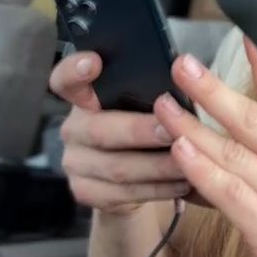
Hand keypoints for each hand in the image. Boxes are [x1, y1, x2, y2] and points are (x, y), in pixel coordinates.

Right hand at [49, 52, 192, 214]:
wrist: (132, 178)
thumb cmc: (145, 126)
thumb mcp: (144, 105)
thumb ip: (149, 93)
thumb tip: (185, 77)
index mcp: (84, 98)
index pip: (66, 79)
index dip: (75, 70)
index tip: (94, 62)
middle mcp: (73, 129)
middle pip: (100, 130)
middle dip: (140, 131)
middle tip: (172, 131)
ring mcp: (75, 163)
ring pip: (117, 167)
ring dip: (157, 166)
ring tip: (190, 161)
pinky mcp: (86, 192)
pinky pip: (123, 194)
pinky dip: (157, 189)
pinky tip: (181, 183)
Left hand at [155, 37, 256, 256]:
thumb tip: (217, 141)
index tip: (245, 32)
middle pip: (251, 119)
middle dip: (213, 89)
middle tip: (182, 63)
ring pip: (234, 152)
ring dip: (195, 126)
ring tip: (163, 105)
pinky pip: (231, 193)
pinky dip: (204, 171)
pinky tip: (180, 153)